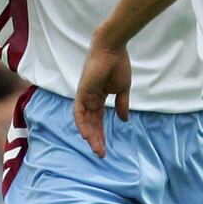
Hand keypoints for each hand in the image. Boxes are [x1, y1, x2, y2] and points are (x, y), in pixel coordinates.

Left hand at [74, 37, 131, 157]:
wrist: (113, 49)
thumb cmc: (119, 65)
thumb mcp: (123, 89)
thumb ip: (122, 105)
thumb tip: (124, 120)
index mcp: (98, 98)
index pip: (98, 120)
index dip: (101, 134)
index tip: (106, 148)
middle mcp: (89, 98)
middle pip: (91, 124)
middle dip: (96, 139)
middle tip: (101, 154)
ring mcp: (84, 95)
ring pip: (84, 121)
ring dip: (90, 136)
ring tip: (97, 149)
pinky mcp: (81, 91)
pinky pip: (78, 111)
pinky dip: (81, 123)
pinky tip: (86, 136)